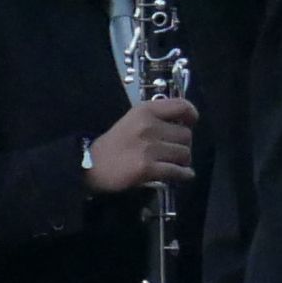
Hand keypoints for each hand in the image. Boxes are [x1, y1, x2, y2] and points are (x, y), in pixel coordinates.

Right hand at [82, 94, 196, 195]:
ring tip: (176, 164)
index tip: (191, 122)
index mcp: (145, 111)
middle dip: (184, 145)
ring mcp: (149, 148)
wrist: (89, 165)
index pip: (181, 106)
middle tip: (176, 152)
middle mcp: (149, 126)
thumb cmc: (113, 143)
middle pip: (186, 135)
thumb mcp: (132, 120)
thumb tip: (184, 125)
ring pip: (184, 154)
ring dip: (183, 161)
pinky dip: (183, 175)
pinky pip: (176, 171)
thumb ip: (155, 119)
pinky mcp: (147, 168)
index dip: (191, 114)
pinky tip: (183, 176)